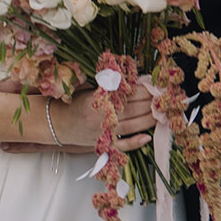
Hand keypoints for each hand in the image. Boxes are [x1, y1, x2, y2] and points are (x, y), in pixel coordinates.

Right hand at [0, 83, 156, 154]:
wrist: (55, 123)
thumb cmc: (72, 102)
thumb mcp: (87, 87)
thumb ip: (106, 82)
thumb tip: (128, 74)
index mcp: (98, 99)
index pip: (127, 93)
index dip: (143, 88)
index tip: (155, 84)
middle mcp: (102, 117)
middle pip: (134, 108)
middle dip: (151, 101)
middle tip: (164, 96)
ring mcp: (104, 133)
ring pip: (133, 125)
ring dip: (150, 118)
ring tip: (162, 112)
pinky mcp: (103, 145)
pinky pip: (122, 146)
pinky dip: (135, 142)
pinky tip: (148, 137)